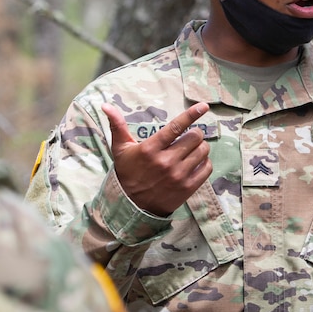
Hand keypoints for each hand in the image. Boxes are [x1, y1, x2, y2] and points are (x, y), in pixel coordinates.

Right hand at [102, 102, 211, 216]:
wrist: (131, 206)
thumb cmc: (127, 173)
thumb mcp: (121, 149)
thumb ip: (117, 126)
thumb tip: (106, 105)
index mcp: (150, 149)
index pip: (176, 127)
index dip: (192, 115)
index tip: (203, 106)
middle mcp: (165, 162)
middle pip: (194, 138)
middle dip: (195, 134)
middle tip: (190, 137)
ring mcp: (178, 176)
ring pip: (203, 152)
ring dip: (201, 147)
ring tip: (193, 150)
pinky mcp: (187, 188)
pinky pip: (206, 168)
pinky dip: (205, 162)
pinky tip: (197, 162)